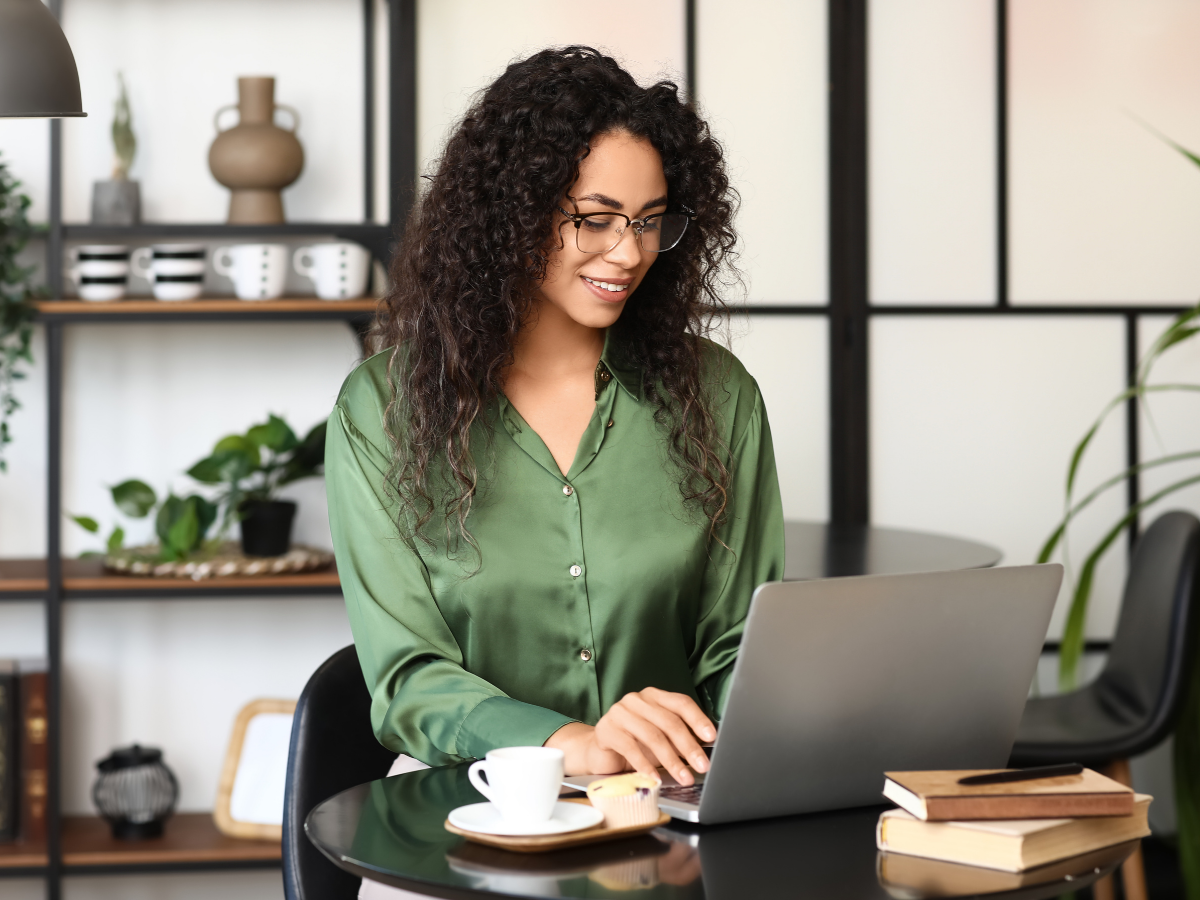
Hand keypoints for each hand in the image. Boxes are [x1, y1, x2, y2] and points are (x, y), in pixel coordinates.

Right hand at [545, 688, 715, 784]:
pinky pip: (630, 748)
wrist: (598, 752)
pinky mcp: (606, 730)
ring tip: (684, 777)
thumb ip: (677, 738)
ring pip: (652, 735)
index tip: (711, 737)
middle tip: (702, 765)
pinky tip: (655, 778)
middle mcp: (637, 700)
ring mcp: (619, 713)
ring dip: (671, 760)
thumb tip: (704, 751)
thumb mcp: (659, 738)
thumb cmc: (634, 744)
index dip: (698, 719)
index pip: (681, 703)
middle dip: (689, 746)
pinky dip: (645, 765)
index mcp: (654, 696)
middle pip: (669, 721)